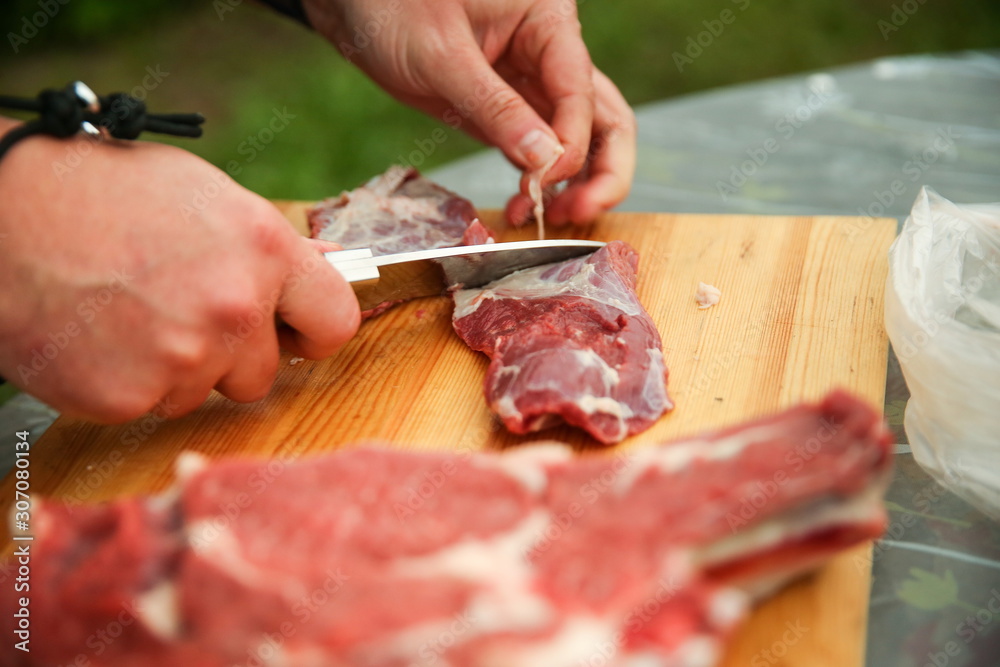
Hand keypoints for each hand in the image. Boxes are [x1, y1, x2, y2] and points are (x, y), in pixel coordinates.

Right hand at [0, 120, 359, 421]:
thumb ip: (268, 248)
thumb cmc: (105, 191)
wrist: (4, 210)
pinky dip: (128, 383)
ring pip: (203, 393)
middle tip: (179, 312)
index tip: (295, 333)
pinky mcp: (128, 396)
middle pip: (264, 373)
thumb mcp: (207, 196)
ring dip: (175, 369)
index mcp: (264, 250)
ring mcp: (183, 357)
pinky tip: (101, 337)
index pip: (336, 321)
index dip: (314, 331)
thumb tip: (323, 269)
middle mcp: (234, 309)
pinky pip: (150, 406)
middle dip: (231, 355)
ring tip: (129, 314)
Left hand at [304, 0, 635, 224]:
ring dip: (573, 183)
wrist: (353, 8)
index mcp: (548, 21)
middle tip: (577, 213)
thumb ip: (495, 107)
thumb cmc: (394, 7)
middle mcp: (551, 53)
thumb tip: (546, 161)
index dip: (572, 143)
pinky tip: (521, 208)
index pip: (581, 91)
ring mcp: (531, 85)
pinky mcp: (507, 111)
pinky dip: (538, 182)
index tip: (545, 183)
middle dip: (602, 169)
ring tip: (549, 219)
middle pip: (604, 116)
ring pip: (579, 138)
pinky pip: (539, 150)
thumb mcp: (443, 55)